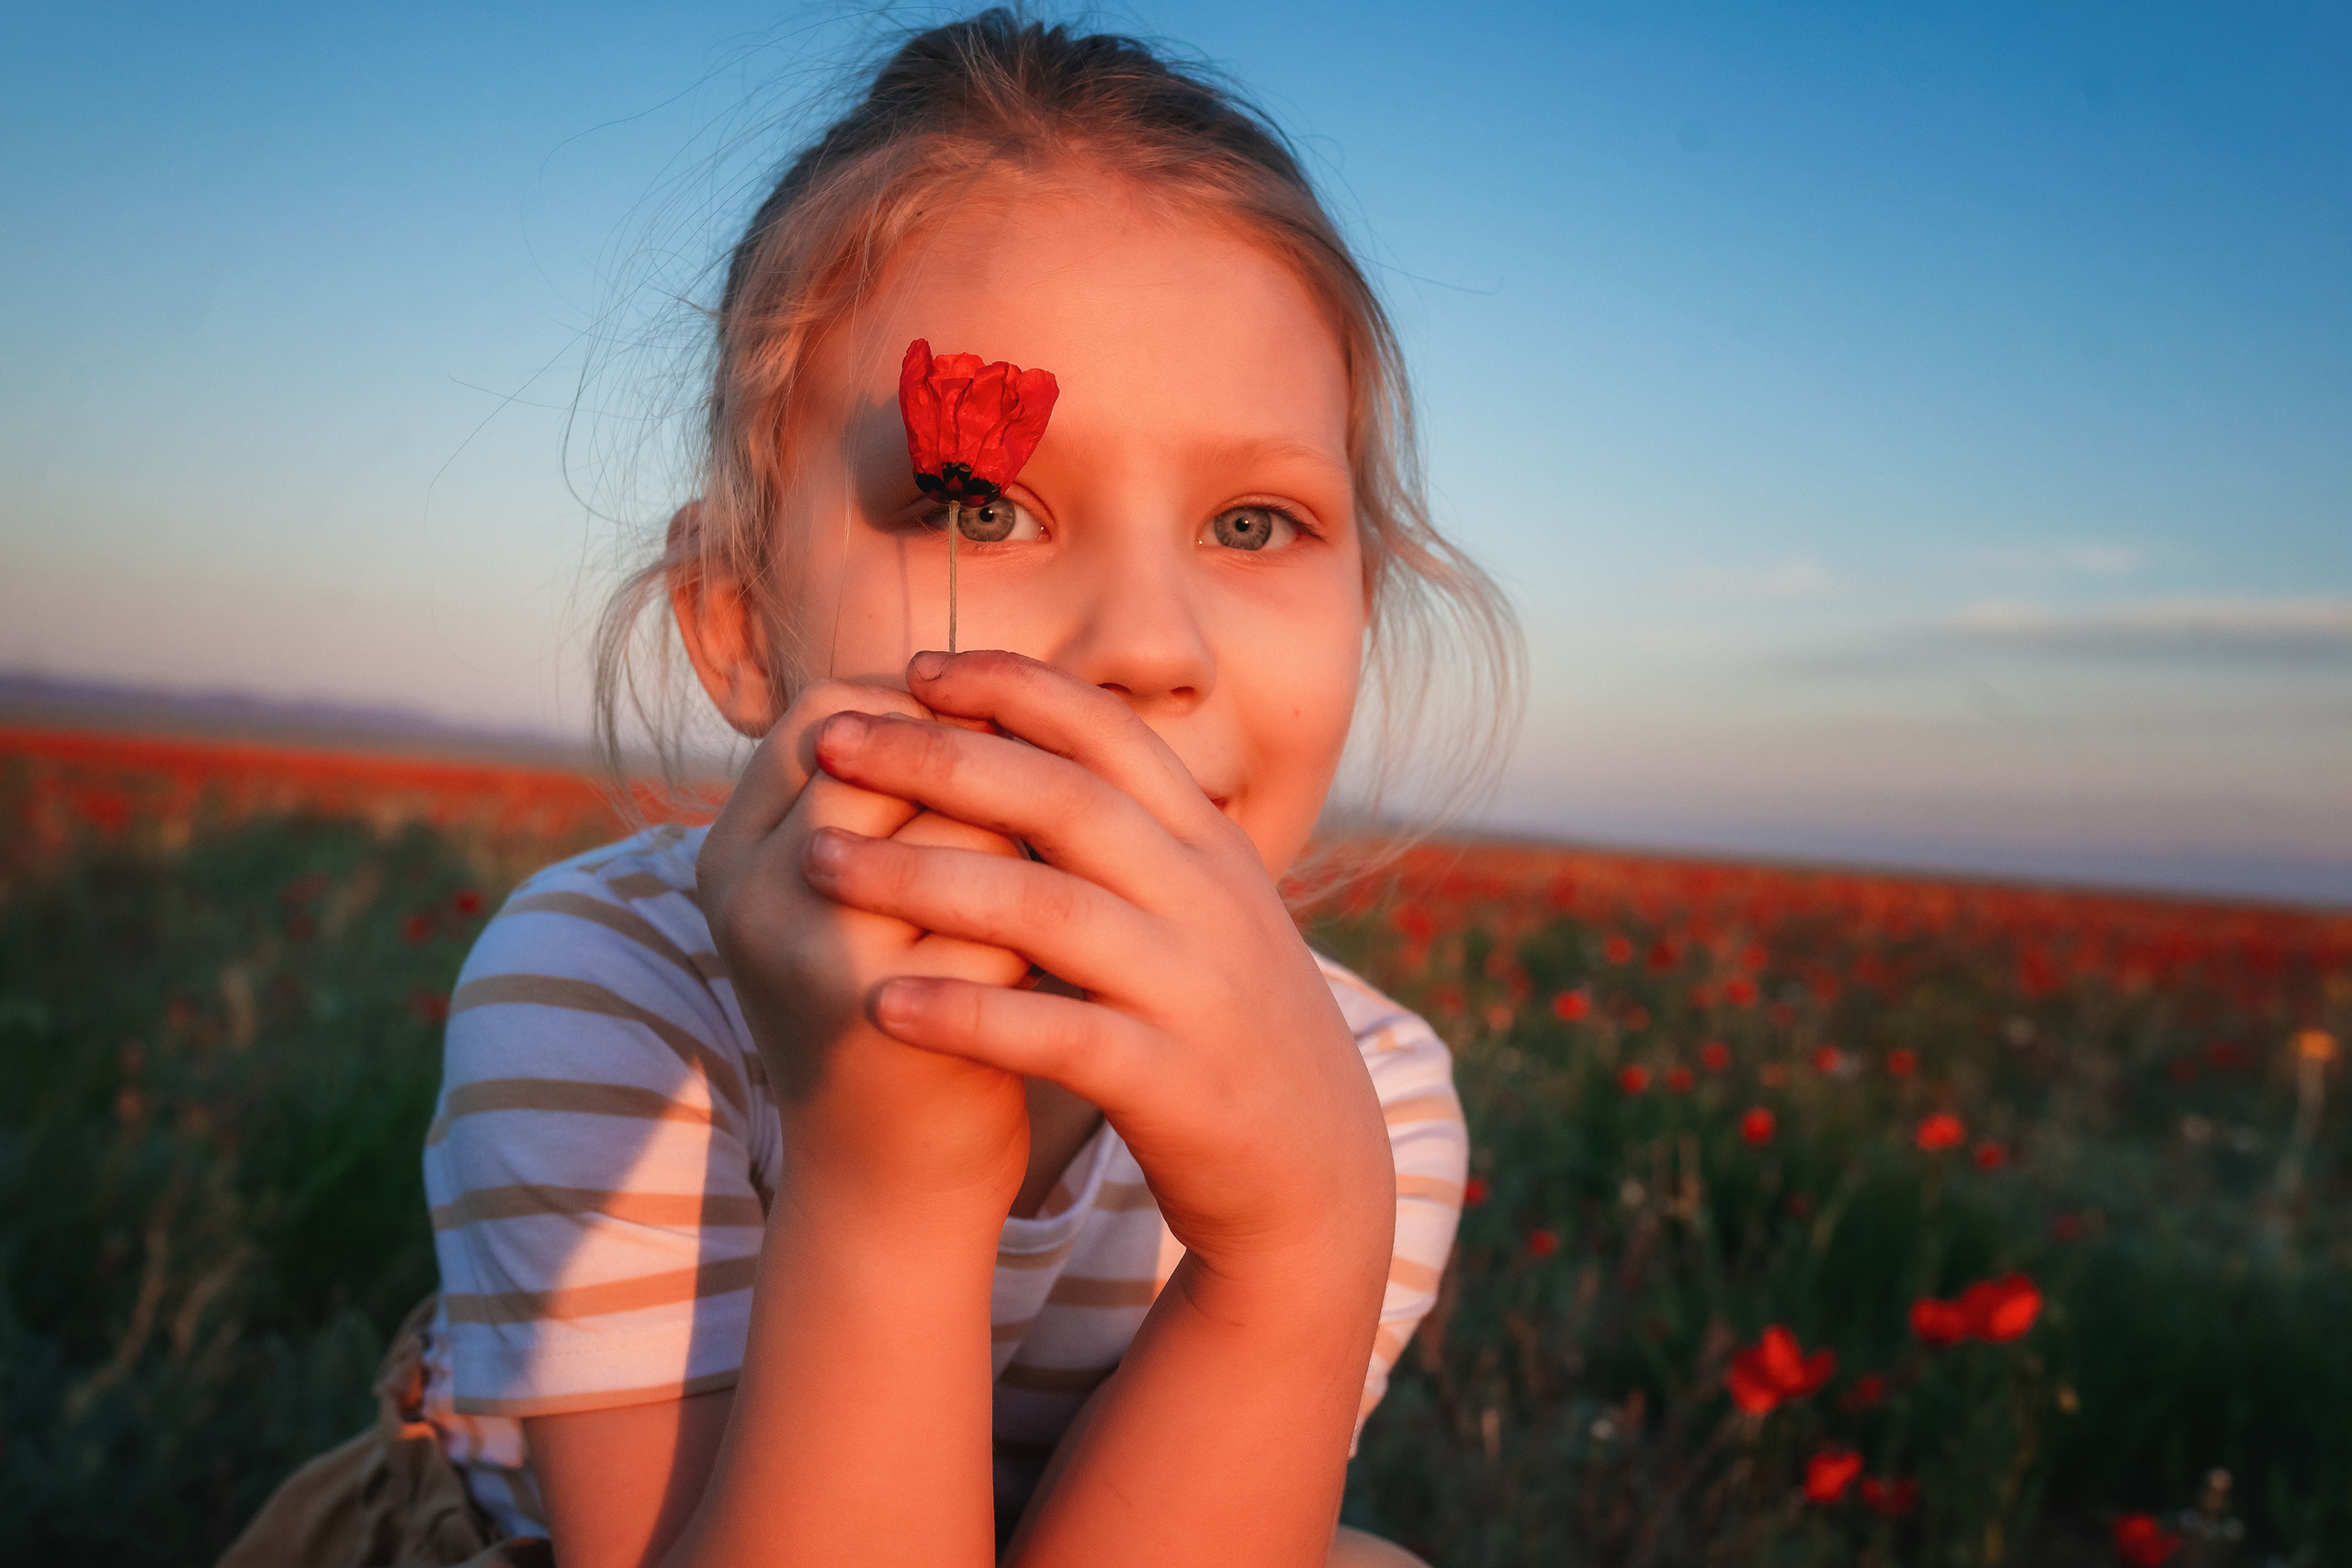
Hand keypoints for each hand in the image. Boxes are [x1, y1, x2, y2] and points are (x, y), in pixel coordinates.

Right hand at [696, 679, 1033, 1210]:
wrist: (893, 1177)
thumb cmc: (901, 1008)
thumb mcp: (871, 897)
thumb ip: (900, 800)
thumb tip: (997, 682)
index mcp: (731, 849)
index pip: (831, 712)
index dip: (926, 708)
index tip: (1002, 732)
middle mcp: (747, 891)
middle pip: (890, 757)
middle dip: (984, 768)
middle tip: (1048, 797)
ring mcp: (802, 949)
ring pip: (951, 829)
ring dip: (1025, 836)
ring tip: (1066, 861)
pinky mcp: (871, 1013)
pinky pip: (991, 919)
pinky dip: (1045, 917)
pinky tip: (1076, 938)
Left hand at [800, 651, 1394, 1274]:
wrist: (1317, 1166)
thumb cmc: (1224, 1025)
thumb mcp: (1204, 908)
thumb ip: (1132, 838)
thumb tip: (1021, 757)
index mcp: (1210, 846)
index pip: (1109, 734)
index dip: (1011, 688)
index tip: (915, 668)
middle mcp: (1209, 900)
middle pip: (1063, 801)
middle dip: (938, 760)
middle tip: (832, 739)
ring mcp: (1195, 990)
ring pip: (1049, 908)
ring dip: (923, 878)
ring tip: (818, 863)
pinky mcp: (1175, 1082)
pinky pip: (1060, 1034)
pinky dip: (970, 1014)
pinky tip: (884, 1004)